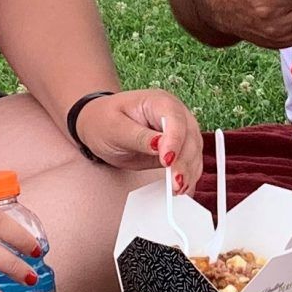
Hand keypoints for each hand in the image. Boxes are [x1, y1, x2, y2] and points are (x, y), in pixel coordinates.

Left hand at [72, 89, 204, 191]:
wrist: (97, 125)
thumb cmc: (103, 120)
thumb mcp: (114, 127)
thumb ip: (138, 136)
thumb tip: (160, 145)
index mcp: (158, 101)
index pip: (175, 118)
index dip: (174, 140)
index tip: (167, 160)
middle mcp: (174, 114)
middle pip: (190, 136)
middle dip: (184, 161)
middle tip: (175, 182)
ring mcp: (178, 131)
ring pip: (194, 151)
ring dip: (189, 171)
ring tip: (178, 189)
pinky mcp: (177, 149)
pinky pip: (190, 161)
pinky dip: (188, 175)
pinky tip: (182, 187)